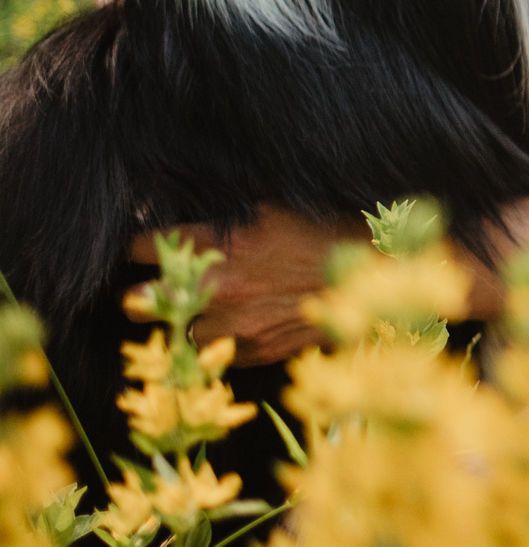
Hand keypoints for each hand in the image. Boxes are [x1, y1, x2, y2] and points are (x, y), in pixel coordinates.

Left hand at [131, 209, 366, 363]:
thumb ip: (228, 205)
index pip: (141, 248)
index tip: (147, 248)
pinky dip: (216, 342)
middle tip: (156, 288)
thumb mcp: (274, 204)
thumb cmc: (327, 232)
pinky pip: (213, 353)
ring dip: (180, 322)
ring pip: (173, 333)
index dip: (140, 247)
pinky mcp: (253, 352)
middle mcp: (217, 288)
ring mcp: (233, 325)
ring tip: (194, 313)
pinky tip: (232, 327)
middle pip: (137, 301)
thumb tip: (192, 192)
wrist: (373, 277)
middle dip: (141, 293)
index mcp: (218, 244)